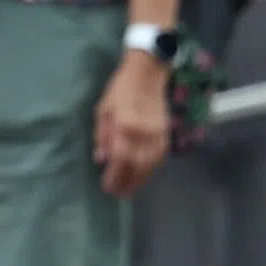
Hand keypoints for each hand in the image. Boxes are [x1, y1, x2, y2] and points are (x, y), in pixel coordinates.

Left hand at [95, 48, 174, 195]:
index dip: (114, 176)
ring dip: (140, 179)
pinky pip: (160, 156)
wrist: (148, 73)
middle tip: (118, 193)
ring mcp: (157, 132)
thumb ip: (102, 136)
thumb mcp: (103, 109)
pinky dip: (152, 168)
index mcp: (125, 126)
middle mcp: (143, 132)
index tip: (107, 187)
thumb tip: (101, 159)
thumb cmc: (120, 89)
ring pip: (150, 164)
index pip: (120, 159)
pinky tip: (144, 174)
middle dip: (127, 182)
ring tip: (130, 189)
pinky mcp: (165, 131)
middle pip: (137, 166)